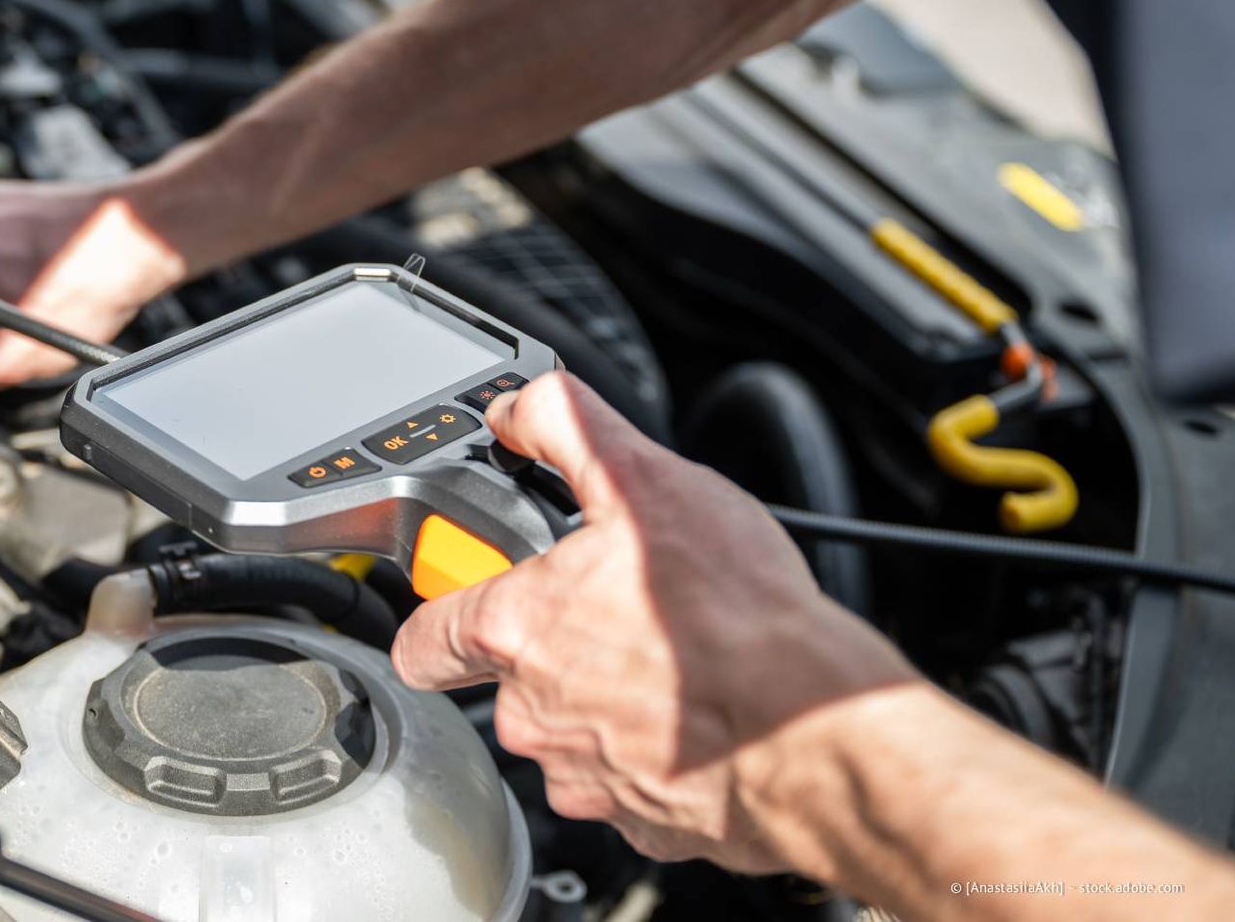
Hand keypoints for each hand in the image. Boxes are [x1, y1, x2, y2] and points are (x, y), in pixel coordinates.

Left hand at [391, 372, 914, 870]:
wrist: (812, 728)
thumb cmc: (734, 615)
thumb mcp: (644, 479)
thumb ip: (566, 429)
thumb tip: (522, 409)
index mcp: (514, 631)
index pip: (422, 638)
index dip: (441, 609)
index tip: (470, 592)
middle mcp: (530, 716)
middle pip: (508, 682)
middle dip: (553, 647)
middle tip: (617, 611)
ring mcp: (583, 778)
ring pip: (570, 734)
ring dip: (605, 701)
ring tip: (671, 658)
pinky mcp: (642, 825)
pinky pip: (631, 782)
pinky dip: (658, 750)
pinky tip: (700, 711)